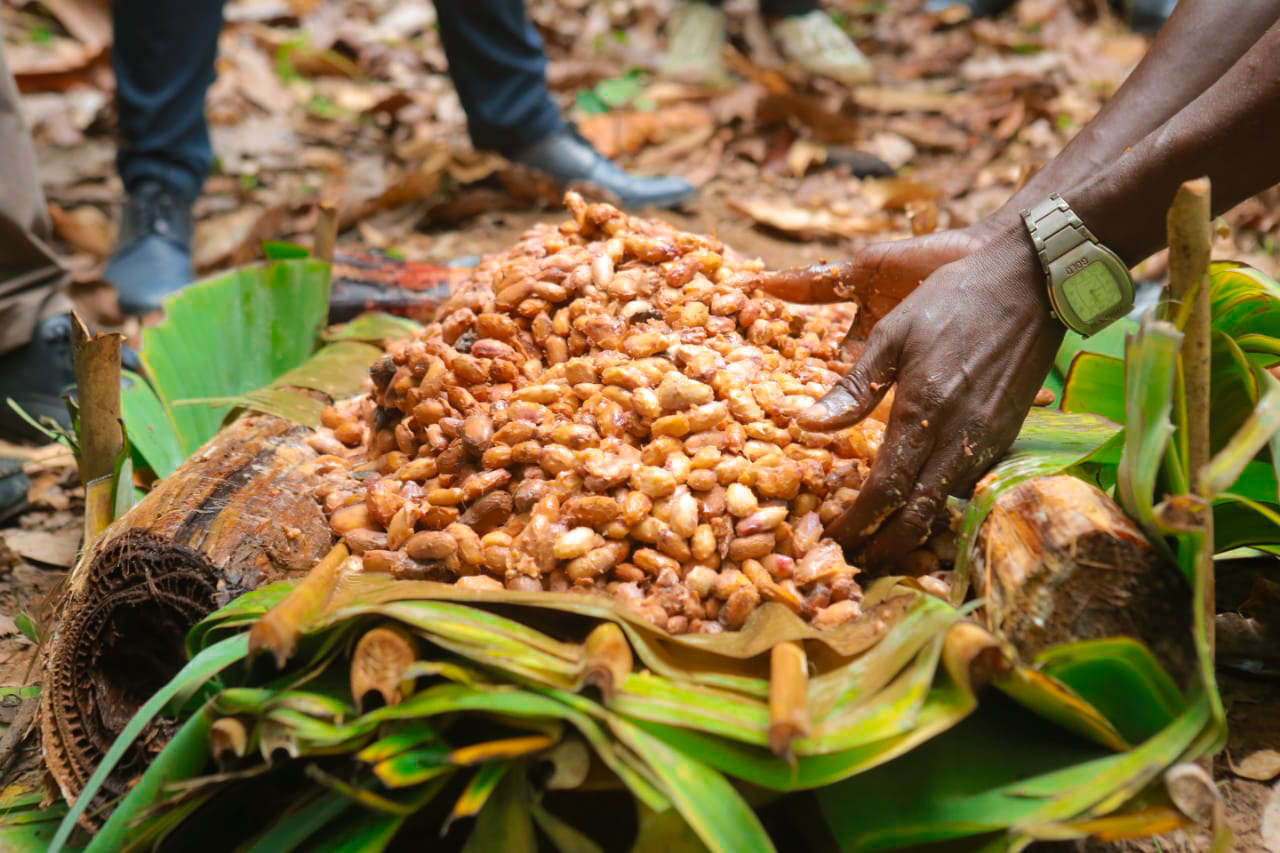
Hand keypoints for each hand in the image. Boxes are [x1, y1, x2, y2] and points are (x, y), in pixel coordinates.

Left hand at [795, 230, 1064, 568]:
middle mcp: (960, 434)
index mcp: (923, 409)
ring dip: (915, 531)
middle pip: (920, 515)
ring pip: (949, 505)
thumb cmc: (952, 298)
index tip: (834, 540)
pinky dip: (944, 506)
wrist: (1032, 279)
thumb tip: (807, 425)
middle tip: (857, 563)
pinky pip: (972, 484)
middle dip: (886, 548)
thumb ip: (852, 388)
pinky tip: (923, 505)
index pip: (886, 489)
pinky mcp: (1009, 433)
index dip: (858, 523)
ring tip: (882, 542)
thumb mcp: (892, 334)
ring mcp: (990, 437)